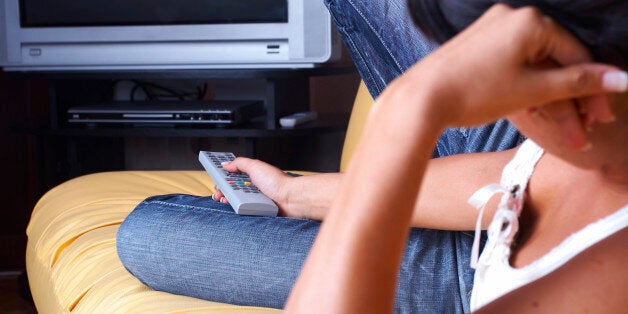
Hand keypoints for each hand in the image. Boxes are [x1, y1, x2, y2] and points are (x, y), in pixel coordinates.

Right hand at [212, 157, 292, 213]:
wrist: (290, 199)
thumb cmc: (278, 183)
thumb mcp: (256, 166)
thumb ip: (240, 163)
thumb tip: (226, 164)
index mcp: (254, 176)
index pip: (234, 176)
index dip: (224, 178)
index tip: (216, 180)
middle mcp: (254, 188)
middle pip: (233, 189)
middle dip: (223, 190)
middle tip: (219, 192)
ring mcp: (255, 200)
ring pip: (236, 201)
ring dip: (228, 199)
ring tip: (226, 198)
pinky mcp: (257, 211)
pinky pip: (243, 211)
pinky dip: (237, 208)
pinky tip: (236, 206)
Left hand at [397, 4, 625, 149]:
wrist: (419, 100)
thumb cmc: (473, 93)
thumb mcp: (532, 90)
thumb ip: (578, 84)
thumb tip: (621, 78)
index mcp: (529, 21)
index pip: (575, 55)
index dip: (592, 91)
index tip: (601, 118)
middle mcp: (510, 18)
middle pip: (554, 62)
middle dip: (570, 101)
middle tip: (584, 130)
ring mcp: (491, 31)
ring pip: (533, 67)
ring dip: (549, 100)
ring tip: (561, 133)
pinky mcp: (477, 47)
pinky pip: (513, 65)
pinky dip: (526, 88)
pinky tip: (535, 111)